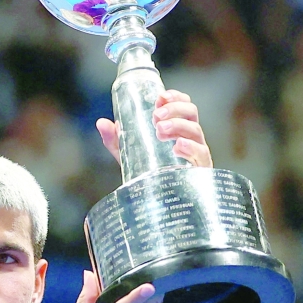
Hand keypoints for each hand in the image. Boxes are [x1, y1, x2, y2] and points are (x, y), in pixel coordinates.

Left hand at [96, 89, 212, 167]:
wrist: (159, 204)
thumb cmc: (149, 173)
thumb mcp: (130, 154)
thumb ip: (116, 140)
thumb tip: (101, 123)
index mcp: (178, 129)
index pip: (183, 105)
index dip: (175, 97)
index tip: (160, 98)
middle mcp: (191, 138)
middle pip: (192, 113)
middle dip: (175, 109)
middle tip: (156, 117)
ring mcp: (197, 154)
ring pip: (196, 131)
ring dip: (178, 126)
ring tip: (160, 131)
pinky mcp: (201, 171)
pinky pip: (201, 155)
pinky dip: (190, 148)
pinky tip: (178, 147)